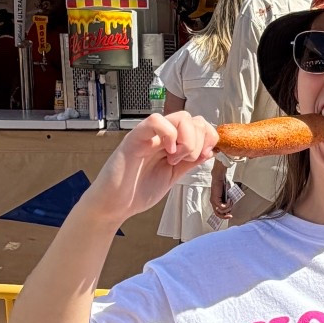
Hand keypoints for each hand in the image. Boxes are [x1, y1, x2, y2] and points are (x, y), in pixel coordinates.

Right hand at [82, 112, 217, 225]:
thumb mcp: (172, 176)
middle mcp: (160, 135)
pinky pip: (155, 121)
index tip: (204, 155)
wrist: (114, 205)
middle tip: (186, 160)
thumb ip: (189, 163)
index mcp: (170, 143)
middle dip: (199, 141)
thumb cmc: (137, 191)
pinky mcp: (135, 138)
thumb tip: (209, 151)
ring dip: (187, 139)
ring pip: (180, 117)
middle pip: (192, 118)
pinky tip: (168, 153)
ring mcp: (148, 135)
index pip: (198, 124)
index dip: (208, 137)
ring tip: (175, 159)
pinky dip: (169, 134)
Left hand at [210, 158, 233, 217]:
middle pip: (218, 214)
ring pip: (221, 211)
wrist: (219, 177)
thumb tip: (231, 207)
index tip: (230, 215)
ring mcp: (213, 201)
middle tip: (230, 216)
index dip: (224, 215)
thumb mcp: (227, 195)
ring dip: (228, 208)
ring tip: (231, 202)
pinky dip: (227, 205)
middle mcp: (213, 203)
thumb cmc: (223, 184)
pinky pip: (221, 207)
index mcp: (216, 202)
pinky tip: (229, 200)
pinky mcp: (215, 199)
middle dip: (225, 216)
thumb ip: (228, 201)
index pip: (218, 213)